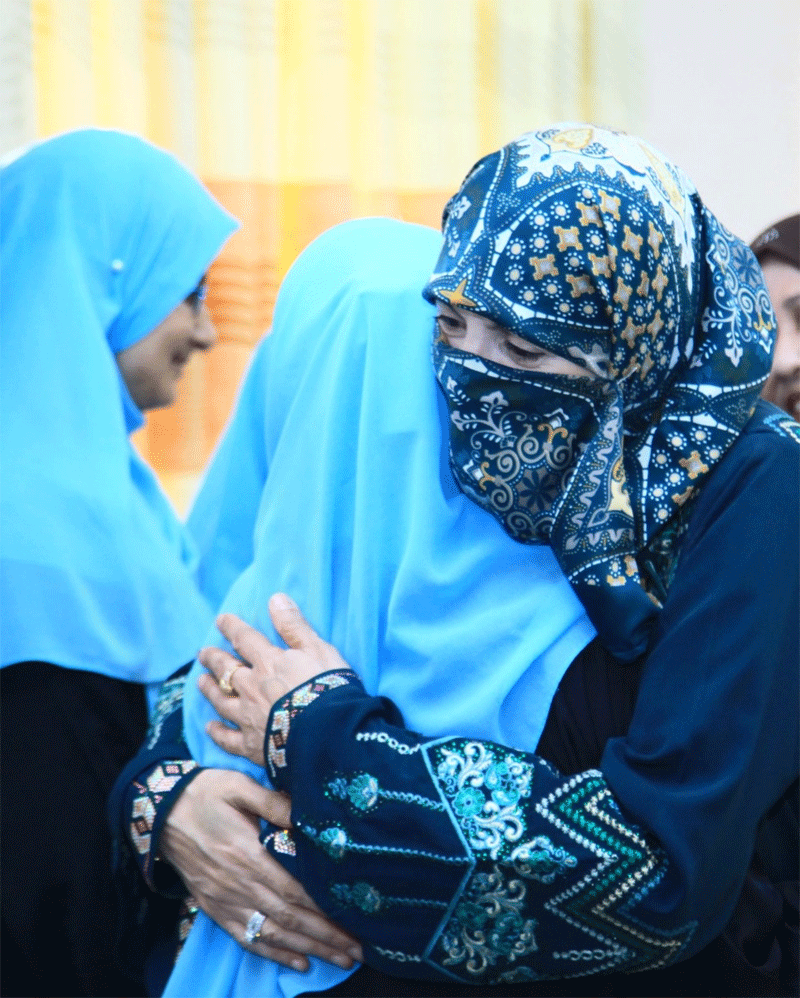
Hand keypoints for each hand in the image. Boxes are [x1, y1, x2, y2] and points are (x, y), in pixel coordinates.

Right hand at [160, 768, 361, 970]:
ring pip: (273, 933)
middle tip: (357, 950)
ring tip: (339, 960)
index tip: (353, 920)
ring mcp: (226, 900)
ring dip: (308, 949)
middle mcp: (239, 884)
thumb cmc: (205, 793)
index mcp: (248, 854)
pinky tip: (298, 963)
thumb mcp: (240, 786)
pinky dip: (274, 953)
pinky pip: (247, 937)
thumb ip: (274, 802)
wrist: (161, 810)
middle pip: (290, 918)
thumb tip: (307, 815)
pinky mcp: (215, 907)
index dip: (324, 909)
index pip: (294, 890)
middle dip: (326, 937)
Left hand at [198, 593, 351, 766]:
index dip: (232, 627)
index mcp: (268, 663)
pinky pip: (227, 738)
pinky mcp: (251, 745)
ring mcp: (248, 717)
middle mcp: (251, 688)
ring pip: (221, 700)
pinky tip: (209, 728)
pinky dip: (217, 732)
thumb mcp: (318, 649)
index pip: (245, 639)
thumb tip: (275, 597)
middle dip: (213, 659)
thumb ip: (294, 626)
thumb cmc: (329, 687)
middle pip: (226, 670)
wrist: (328, 734)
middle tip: (202, 653)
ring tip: (200, 682)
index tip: (221, 620)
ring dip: (209, 690)